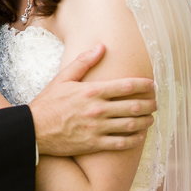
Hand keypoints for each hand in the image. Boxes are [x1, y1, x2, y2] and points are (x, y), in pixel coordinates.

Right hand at [29, 45, 155, 156]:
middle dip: (150, 104)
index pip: (126, 86)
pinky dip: (135, 139)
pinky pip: (122, 143)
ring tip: (151, 118)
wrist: (33, 130)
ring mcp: (97, 128)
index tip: (153, 85)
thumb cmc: (47, 103)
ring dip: (146, 121)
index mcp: (91, 91)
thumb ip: (83, 62)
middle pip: (134, 106)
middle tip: (156, 103)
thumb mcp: (62, 78)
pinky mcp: (95, 144)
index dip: (144, 85)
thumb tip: (100, 46)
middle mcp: (98, 109)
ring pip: (131, 125)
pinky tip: (139, 136)